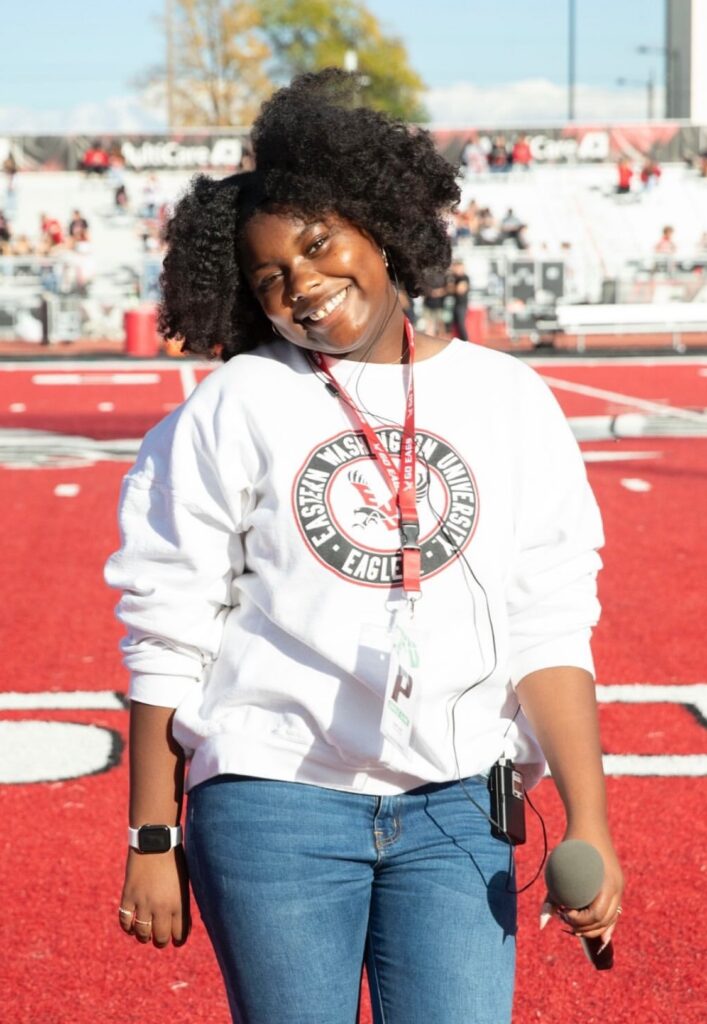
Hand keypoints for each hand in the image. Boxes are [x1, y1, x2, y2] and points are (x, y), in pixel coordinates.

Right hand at [118, 846, 190, 947]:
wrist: (156, 841)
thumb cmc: (175, 859)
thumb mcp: (183, 882)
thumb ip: (181, 903)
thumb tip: (180, 922)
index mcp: (179, 903)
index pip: (179, 934)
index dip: (178, 940)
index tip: (177, 940)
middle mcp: (161, 907)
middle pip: (160, 938)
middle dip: (161, 941)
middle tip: (160, 939)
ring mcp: (143, 902)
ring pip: (142, 934)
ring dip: (144, 937)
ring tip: (145, 934)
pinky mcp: (128, 896)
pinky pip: (125, 921)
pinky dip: (128, 927)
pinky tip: (131, 925)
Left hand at [540, 827, 623, 949]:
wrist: (589, 823)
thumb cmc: (572, 845)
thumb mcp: (559, 870)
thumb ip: (551, 898)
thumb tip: (542, 925)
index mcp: (606, 883)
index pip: (596, 916)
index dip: (580, 922)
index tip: (564, 915)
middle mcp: (617, 887)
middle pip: (604, 921)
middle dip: (586, 928)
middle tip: (566, 921)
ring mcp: (619, 886)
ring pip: (611, 919)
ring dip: (595, 928)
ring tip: (575, 925)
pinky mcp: (617, 884)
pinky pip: (615, 910)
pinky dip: (606, 923)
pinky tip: (599, 934)